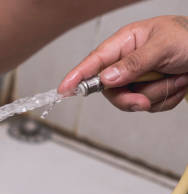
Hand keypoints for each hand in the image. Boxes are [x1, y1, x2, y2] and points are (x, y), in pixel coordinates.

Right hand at [59, 15, 187, 111]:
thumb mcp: (163, 46)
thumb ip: (133, 63)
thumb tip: (106, 78)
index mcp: (127, 42)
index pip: (95, 61)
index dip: (77, 76)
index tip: (63, 90)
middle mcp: (129, 61)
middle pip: (112, 91)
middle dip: (131, 98)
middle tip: (144, 102)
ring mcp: (141, 77)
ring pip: (133, 101)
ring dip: (158, 94)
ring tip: (178, 78)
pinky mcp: (152, 90)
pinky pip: (150, 106)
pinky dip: (167, 99)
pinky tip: (180, 83)